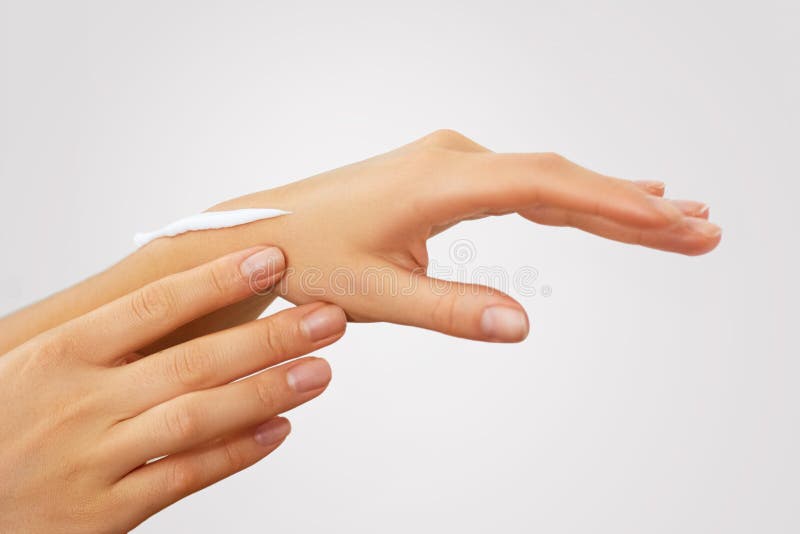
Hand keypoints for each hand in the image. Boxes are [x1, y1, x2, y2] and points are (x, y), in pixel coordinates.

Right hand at [0, 246, 345, 531]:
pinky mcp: (103, 514)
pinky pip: (182, 478)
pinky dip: (236, 454)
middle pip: (192, 361)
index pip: (153, 307)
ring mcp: (93, 461)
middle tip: (328, 317)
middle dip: (269, 337)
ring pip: (197, 418)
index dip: (218, 281)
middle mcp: (81, 404)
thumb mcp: (38, 364)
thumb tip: (189, 294)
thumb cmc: (7, 421)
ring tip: (320, 370)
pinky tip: (279, 430)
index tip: (271, 259)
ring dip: (267, 392)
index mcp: (61, 355)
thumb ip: (108, 337)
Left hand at [201, 129, 719, 341]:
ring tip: (673, 217)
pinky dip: (569, 198)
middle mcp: (454, 159)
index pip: (545, 187)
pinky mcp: (447, 175)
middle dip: (632, 206)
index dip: (611, 204)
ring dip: (609, 200)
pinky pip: (523, 184)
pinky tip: (602, 203)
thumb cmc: (312, 258)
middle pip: (562, 178)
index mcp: (441, 181)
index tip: (668, 221)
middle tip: (700, 228)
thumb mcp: (379, 296)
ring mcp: (452, 163)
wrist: (267, 231)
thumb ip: (453, 309)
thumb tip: (523, 325)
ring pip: (548, 179)